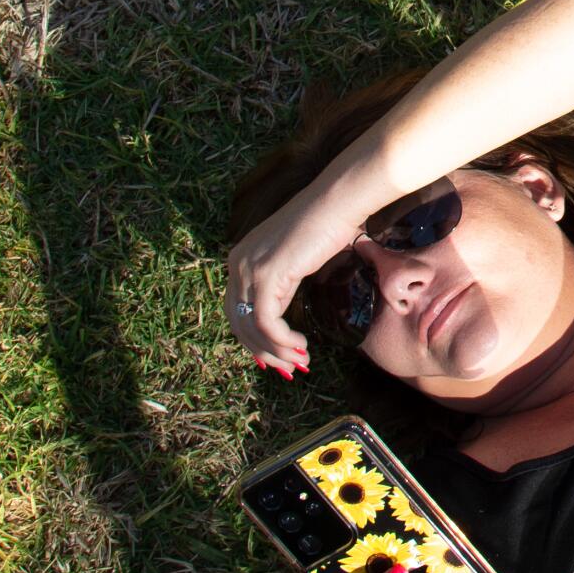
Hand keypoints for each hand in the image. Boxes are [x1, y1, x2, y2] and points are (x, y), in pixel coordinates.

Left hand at [225, 167, 371, 373]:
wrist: (336, 203)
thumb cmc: (326, 226)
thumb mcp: (295, 260)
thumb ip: (282, 285)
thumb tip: (285, 317)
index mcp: (241, 259)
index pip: (237, 311)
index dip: (255, 339)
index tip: (277, 357)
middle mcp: (238, 264)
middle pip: (239, 323)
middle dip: (264, 351)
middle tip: (289, 368)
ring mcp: (249, 269)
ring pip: (252, 327)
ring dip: (276, 351)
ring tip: (299, 362)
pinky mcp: (266, 276)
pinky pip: (266, 322)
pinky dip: (281, 341)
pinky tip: (300, 346)